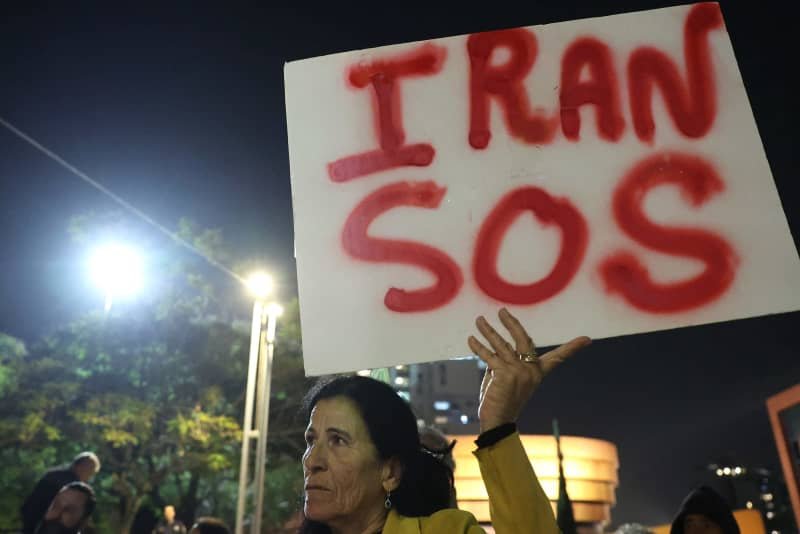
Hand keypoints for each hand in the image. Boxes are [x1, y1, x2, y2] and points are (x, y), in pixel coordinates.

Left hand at [468, 308, 590, 432]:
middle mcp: (530, 371)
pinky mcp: (505, 373)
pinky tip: (471, 339)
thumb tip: (494, 345)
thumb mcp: (506, 378)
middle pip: (524, 339)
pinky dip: (478, 347)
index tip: (587, 339)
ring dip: (488, 331)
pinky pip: (489, 356)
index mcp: (537, 373)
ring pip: (501, 345)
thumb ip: (504, 362)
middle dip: (511, 323)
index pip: (557, 358)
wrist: (497, 422)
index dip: (571, 348)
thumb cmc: (501, 400)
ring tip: (479, 320)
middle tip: (502, 311)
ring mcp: (518, 372)